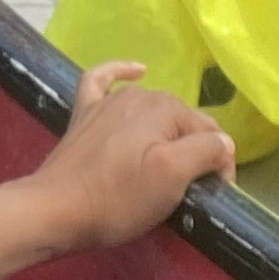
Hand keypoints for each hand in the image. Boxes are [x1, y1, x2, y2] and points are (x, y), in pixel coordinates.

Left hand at [27, 59, 233, 249]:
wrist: (54, 209)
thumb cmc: (117, 198)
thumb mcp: (172, 178)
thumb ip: (205, 152)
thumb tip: (224, 142)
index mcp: (165, 108)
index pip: (210, 133)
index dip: (218, 165)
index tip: (211, 195)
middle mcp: (139, 96)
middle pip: (182, 122)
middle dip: (193, 150)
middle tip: (187, 189)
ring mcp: (108, 102)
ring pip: (152, 109)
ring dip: (166, 129)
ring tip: (166, 163)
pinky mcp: (85, 114)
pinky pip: (104, 81)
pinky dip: (121, 72)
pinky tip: (137, 70)